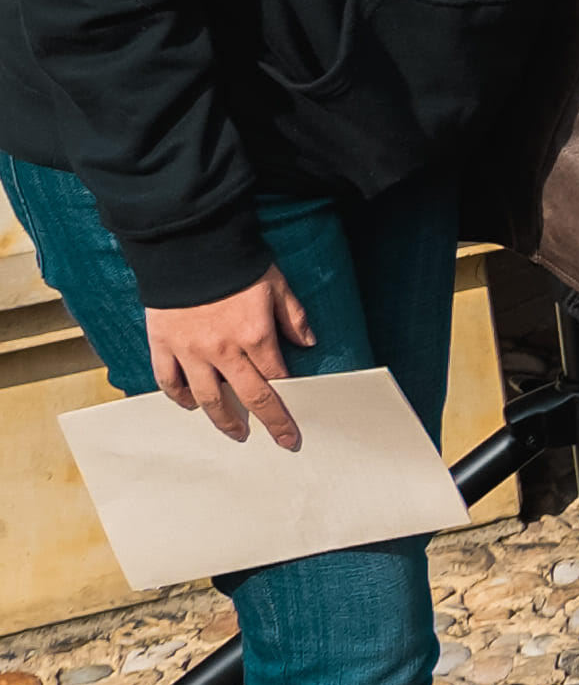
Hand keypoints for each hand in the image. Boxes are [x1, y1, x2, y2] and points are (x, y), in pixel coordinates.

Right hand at [142, 276, 309, 449]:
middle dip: (268, 421)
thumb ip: (293, 316)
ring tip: (235, 431)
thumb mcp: (276, 284)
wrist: (188, 245)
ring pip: (207, 396)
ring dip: (223, 418)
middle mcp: (223, 350)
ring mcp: (190, 350)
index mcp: (254, 335)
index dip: (289, 401)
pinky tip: (189, 404)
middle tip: (278, 439)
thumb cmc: (236, 263)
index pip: (276, 378)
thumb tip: (309, 342)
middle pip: (248, 396)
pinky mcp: (163, 344)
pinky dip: (178, 396)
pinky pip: (169, 379)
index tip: (296, 419)